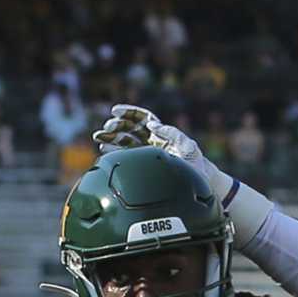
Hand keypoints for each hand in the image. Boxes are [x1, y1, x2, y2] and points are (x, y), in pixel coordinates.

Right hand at [92, 104, 233, 201]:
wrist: (199, 185)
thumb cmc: (196, 165)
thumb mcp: (188, 146)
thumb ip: (172, 133)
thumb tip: (152, 125)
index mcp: (161, 134)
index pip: (142, 118)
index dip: (129, 113)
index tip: (115, 111)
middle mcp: (152, 142)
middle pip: (130, 129)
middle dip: (116, 127)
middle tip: (105, 129)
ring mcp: (146, 155)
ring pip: (125, 142)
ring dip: (111, 139)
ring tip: (99, 138)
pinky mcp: (143, 167)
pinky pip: (126, 157)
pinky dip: (114, 153)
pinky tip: (104, 151)